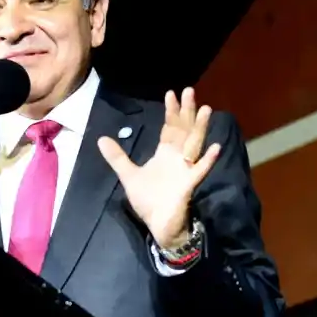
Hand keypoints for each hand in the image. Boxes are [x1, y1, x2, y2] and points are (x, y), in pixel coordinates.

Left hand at [97, 87, 219, 250]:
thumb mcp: (128, 176)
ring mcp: (185, 170)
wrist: (158, 225)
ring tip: (205, 109)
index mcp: (164, 155)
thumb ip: (117, 157)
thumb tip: (101, 139)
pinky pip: (200, 170)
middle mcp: (177, 159)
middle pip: (183, 130)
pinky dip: (207, 160)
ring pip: (194, 144)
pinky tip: (216, 148)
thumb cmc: (148, 202)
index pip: (170, 128)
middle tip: (190, 91)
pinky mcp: (189, 184)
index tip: (172, 93)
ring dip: (199, 128)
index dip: (171, 112)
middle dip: (186, 111)